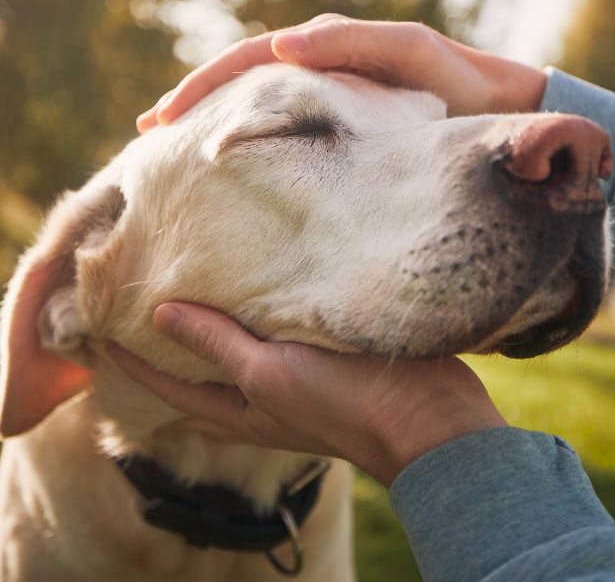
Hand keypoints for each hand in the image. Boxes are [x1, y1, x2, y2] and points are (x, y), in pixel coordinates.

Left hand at [107, 302, 506, 486]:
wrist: (422, 414)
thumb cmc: (341, 401)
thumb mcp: (269, 374)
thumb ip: (218, 346)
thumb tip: (161, 315)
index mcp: (242, 410)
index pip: (170, 387)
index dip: (134, 364)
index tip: (103, 332)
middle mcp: (261, 397)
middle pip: (201, 373)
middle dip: (170, 348)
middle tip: (143, 311)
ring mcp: (292, 378)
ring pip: (239, 351)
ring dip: (214, 328)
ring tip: (192, 292)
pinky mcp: (321, 357)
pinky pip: (276, 334)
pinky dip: (256, 315)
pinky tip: (256, 288)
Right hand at [136, 14, 547, 131]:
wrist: (496, 111)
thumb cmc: (458, 84)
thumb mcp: (411, 55)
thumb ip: (355, 46)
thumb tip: (286, 48)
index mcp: (327, 54)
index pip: (249, 64)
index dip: (203, 88)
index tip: (164, 120)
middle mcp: (319, 74)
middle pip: (241, 84)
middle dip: (194, 106)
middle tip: (150, 137)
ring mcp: (328, 105)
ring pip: (258, 111)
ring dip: (215, 126)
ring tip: (174, 153)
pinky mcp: (343, 135)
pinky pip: (287, 135)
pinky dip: (253, 145)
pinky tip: (232, 168)